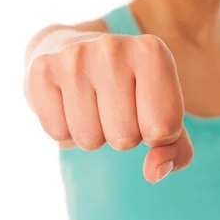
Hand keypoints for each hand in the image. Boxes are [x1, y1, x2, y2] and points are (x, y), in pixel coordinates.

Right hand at [27, 33, 193, 183]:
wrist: (77, 53)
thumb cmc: (131, 91)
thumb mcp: (165, 114)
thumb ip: (176, 150)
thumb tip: (154, 172)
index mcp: (153, 52)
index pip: (164, 128)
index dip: (155, 134)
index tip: (145, 110)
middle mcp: (113, 47)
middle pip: (125, 139)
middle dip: (122, 135)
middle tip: (113, 106)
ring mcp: (75, 55)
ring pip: (89, 140)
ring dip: (93, 133)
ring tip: (92, 102)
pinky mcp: (43, 69)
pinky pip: (57, 133)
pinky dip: (64, 127)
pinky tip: (68, 100)